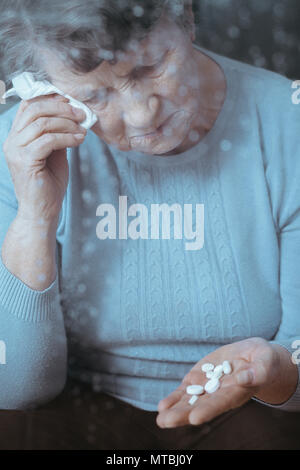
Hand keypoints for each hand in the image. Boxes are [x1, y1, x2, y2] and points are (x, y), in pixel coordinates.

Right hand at [2, 94, 86, 221]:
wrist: (42, 211)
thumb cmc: (48, 184)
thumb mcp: (54, 153)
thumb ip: (56, 134)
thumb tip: (71, 115)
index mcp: (16, 137)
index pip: (28, 106)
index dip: (49, 98)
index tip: (70, 101)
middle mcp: (12, 141)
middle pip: (34, 109)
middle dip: (61, 108)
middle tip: (81, 113)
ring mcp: (16, 151)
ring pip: (42, 123)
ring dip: (67, 123)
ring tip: (83, 129)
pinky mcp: (25, 161)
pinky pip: (48, 140)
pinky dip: (67, 137)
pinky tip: (79, 140)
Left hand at [156, 337, 296, 428]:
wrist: (253, 356)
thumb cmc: (264, 360)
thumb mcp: (266, 361)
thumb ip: (259, 371)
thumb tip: (245, 378)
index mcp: (238, 391)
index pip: (222, 402)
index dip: (208, 410)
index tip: (195, 418)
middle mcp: (220, 394)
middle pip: (200, 406)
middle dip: (183, 414)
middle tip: (166, 421)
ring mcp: (208, 387)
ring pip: (190, 401)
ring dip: (174, 410)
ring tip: (161, 419)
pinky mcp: (199, 378)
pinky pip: (186, 391)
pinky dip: (174, 398)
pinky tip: (162, 406)